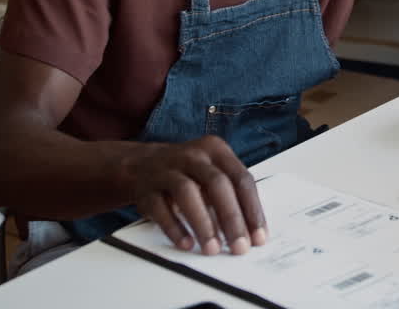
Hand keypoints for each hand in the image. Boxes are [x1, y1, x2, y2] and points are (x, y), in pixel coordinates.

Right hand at [122, 136, 266, 255]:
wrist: (140, 165)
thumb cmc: (186, 173)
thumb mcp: (211, 172)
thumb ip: (232, 196)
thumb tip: (250, 232)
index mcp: (215, 149)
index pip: (241, 179)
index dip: (252, 210)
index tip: (258, 237)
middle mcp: (192, 155)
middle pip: (217, 184)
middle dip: (232, 218)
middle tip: (239, 247)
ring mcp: (166, 169)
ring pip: (187, 192)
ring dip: (203, 223)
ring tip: (213, 249)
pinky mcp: (146, 188)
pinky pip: (160, 208)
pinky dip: (175, 228)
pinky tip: (186, 243)